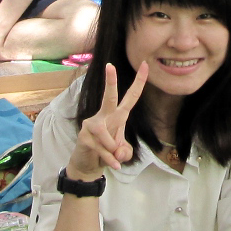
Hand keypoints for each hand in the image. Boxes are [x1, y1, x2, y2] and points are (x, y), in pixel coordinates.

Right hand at [67, 63, 148, 179]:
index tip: (146, 64)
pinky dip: (110, 159)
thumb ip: (125, 151)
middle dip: (110, 82)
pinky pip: (102, 149)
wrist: (87, 165)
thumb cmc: (107, 152)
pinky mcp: (84, 136)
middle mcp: (103, 116)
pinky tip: (114, 166)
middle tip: (110, 66)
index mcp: (117, 116)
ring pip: (107, 135)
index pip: (130, 97)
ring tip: (115, 158)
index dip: (139, 82)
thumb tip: (118, 151)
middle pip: (108, 98)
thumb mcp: (122, 153)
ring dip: (113, 150)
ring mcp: (92, 125)